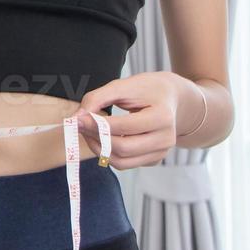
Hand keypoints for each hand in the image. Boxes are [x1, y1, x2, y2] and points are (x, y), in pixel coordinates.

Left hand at [73, 71, 198, 168]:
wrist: (173, 99)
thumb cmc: (148, 89)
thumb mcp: (124, 85)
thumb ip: (98, 98)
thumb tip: (76, 118)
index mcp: (162, 117)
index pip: (124, 127)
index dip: (97, 124)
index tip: (77, 118)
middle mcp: (166, 139)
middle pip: (123, 148)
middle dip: (95, 138)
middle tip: (79, 125)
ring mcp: (161, 153)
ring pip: (121, 162)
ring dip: (98, 148)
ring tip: (88, 131)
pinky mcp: (153, 160)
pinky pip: (125, 163)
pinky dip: (108, 153)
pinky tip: (101, 137)